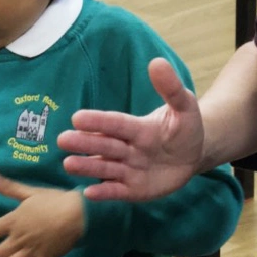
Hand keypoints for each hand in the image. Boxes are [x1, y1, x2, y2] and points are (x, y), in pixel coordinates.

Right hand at [57, 57, 203, 200]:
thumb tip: (158, 62)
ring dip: (88, 167)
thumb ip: (171, 88)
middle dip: (85, 143)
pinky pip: (117, 191)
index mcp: (137, 127)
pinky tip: (89, 193)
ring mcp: (129, 169)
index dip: (99, 122)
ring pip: (106, 168)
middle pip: (105, 145)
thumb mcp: (184, 107)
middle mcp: (128, 148)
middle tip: (63, 139)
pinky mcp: (134, 189)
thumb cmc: (185, 128)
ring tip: (68, 164)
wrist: (194, 154)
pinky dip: (104, 192)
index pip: (116, 124)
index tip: (77, 118)